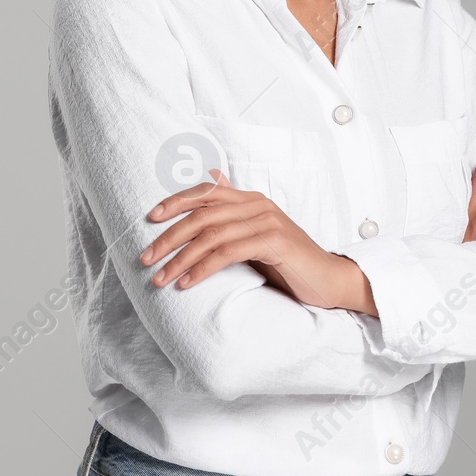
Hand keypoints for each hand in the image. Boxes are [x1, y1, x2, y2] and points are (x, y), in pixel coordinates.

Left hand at [139, 170, 366, 310]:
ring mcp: (268, 222)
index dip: (175, 202)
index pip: (205, 192)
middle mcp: (257, 204)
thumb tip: (209, 192)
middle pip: (202, 214)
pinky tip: (187, 283)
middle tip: (145, 259)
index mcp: (250, 199)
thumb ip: (231, 221)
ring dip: (180, 258)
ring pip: (211, 234)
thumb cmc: (288, 263)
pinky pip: (229, 252)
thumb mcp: (254, 238)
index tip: (149, 218)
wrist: (330, 281)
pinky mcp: (276, 242)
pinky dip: (203, 268)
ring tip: (160, 278)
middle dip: (168, 237)